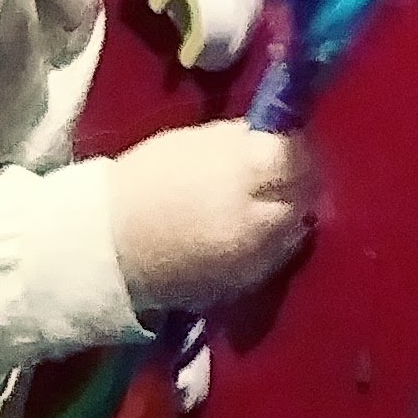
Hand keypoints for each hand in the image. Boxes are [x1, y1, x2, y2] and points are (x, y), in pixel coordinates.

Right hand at [105, 123, 319, 319]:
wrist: (110, 245)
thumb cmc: (145, 182)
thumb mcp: (193, 142)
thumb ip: (241, 140)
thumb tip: (276, 136)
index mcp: (241, 172)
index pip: (298, 155)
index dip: (297, 146)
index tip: (287, 142)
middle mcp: (259, 216)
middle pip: (306, 192)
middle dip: (300, 178)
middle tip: (284, 171)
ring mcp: (257, 255)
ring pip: (298, 225)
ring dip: (290, 209)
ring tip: (266, 200)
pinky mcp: (248, 282)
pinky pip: (278, 254)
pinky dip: (274, 238)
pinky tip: (250, 228)